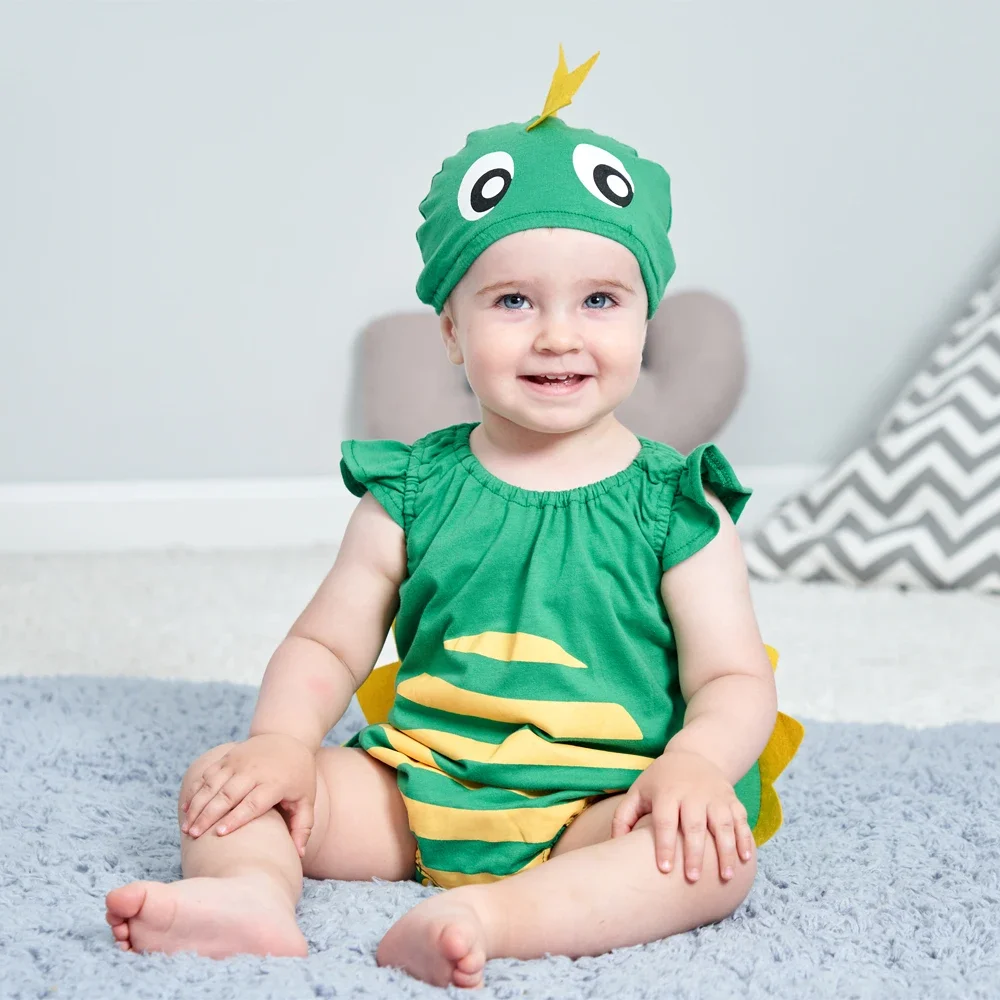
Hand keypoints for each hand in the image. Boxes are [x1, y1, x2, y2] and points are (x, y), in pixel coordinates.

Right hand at [181, 733, 317, 856]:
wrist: (289, 739)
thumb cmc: (298, 777)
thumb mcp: (306, 800)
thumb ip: (303, 827)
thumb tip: (299, 855)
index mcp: (275, 782)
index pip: (253, 802)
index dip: (236, 818)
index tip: (220, 834)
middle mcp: (255, 770)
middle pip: (228, 794)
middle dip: (209, 815)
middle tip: (194, 835)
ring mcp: (239, 761)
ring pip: (213, 784)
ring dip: (198, 805)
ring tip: (187, 828)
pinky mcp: (229, 757)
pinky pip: (208, 773)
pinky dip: (196, 790)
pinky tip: (186, 809)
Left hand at [611, 748, 753, 881]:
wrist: (693, 755)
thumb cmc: (660, 782)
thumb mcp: (638, 791)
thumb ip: (623, 817)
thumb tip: (613, 845)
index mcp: (667, 793)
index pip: (665, 821)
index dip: (665, 844)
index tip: (665, 869)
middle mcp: (692, 794)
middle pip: (694, 825)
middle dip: (695, 852)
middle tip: (693, 878)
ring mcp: (715, 796)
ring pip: (722, 824)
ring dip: (726, 850)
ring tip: (725, 876)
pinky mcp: (732, 799)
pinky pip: (741, 820)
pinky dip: (744, 839)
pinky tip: (745, 860)